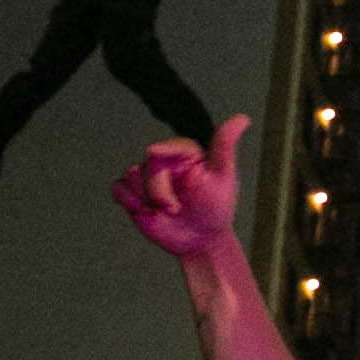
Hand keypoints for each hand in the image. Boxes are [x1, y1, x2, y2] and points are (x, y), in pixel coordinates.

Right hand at [110, 116, 248, 265]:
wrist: (200, 241)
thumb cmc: (216, 209)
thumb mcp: (223, 177)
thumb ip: (224, 146)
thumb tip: (242, 118)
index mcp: (183, 152)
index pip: (159, 151)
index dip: (162, 177)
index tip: (176, 200)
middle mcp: (164, 161)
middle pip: (143, 167)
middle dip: (157, 193)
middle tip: (175, 210)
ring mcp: (147, 176)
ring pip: (130, 176)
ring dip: (145, 200)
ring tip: (164, 212)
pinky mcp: (134, 193)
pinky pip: (118, 188)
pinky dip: (128, 202)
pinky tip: (146, 212)